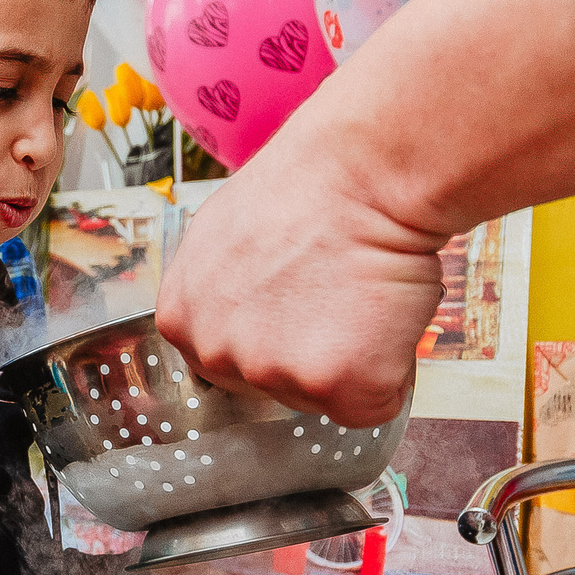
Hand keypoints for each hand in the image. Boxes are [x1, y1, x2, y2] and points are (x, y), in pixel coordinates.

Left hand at [157, 158, 445, 426]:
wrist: (362, 172)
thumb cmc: (306, 190)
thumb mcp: (221, 240)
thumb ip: (219, 294)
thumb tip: (240, 314)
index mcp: (181, 320)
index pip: (229, 363)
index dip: (275, 333)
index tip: (297, 299)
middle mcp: (215, 355)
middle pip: (272, 387)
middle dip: (308, 353)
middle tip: (332, 291)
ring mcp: (272, 373)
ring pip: (322, 396)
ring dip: (351, 359)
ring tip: (357, 294)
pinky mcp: (334, 386)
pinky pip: (375, 403)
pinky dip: (393, 370)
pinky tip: (384, 315)